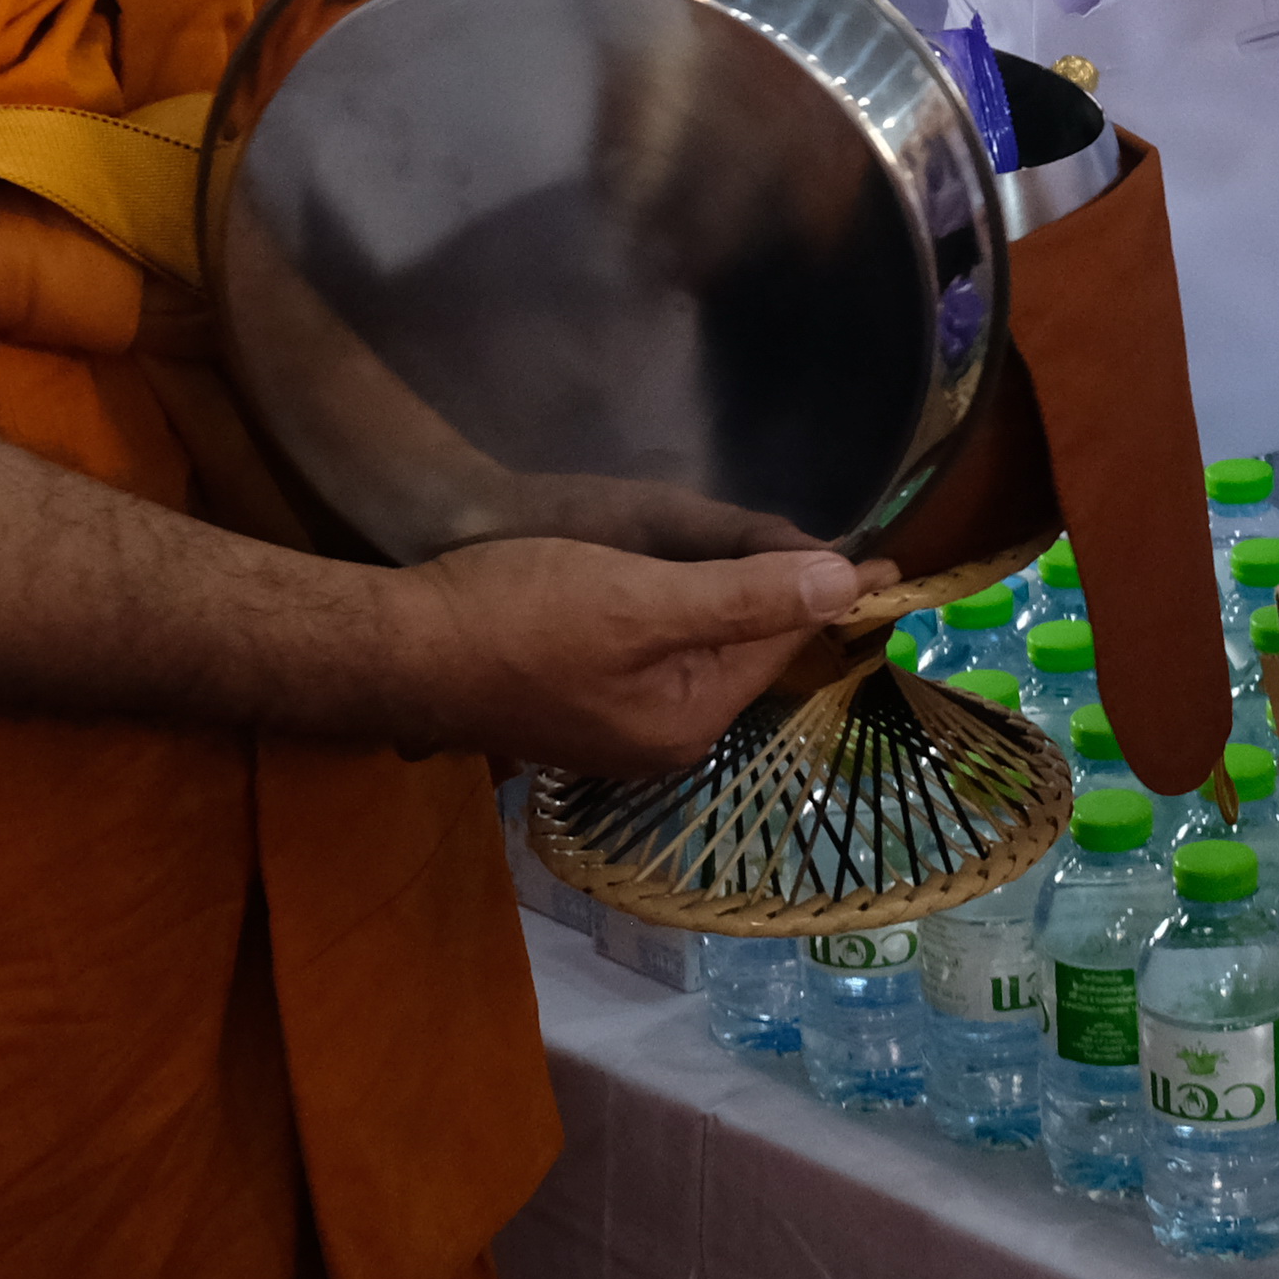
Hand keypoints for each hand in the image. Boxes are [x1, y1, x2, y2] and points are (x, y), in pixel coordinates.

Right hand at [385, 533, 872, 773]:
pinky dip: (687, 611)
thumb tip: (847, 584)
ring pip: (704, 650)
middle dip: (785, 597)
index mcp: (688, 721)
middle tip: (834, 539)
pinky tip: (687, 577)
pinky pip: (661, 650)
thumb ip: (746, 596)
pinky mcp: (579, 700)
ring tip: (780, 551)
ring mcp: (617, 726)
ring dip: (738, 602)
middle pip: (745, 651)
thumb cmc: (518, 617)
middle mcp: (662, 739)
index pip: (781, 643)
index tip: (882, 553)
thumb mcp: (641, 599)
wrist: (396, 647)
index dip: (827, 588)